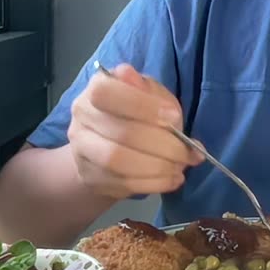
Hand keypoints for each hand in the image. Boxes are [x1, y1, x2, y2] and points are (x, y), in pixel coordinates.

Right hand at [67, 62, 203, 199]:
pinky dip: (153, 183)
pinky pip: (122, 183)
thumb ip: (159, 99)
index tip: (174, 117)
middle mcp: (82, 115)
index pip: (108, 93)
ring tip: (180, 167)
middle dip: (163, 145)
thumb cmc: (136, 112)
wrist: (108, 144)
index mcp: (97, 86)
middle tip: (187, 153)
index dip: (143, 106)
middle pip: (121, 132)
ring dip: (157, 167)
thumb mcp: (151, 94)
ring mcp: (81, 148)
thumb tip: (171, 113)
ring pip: (118, 161)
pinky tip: (172, 179)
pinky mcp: (89, 176)